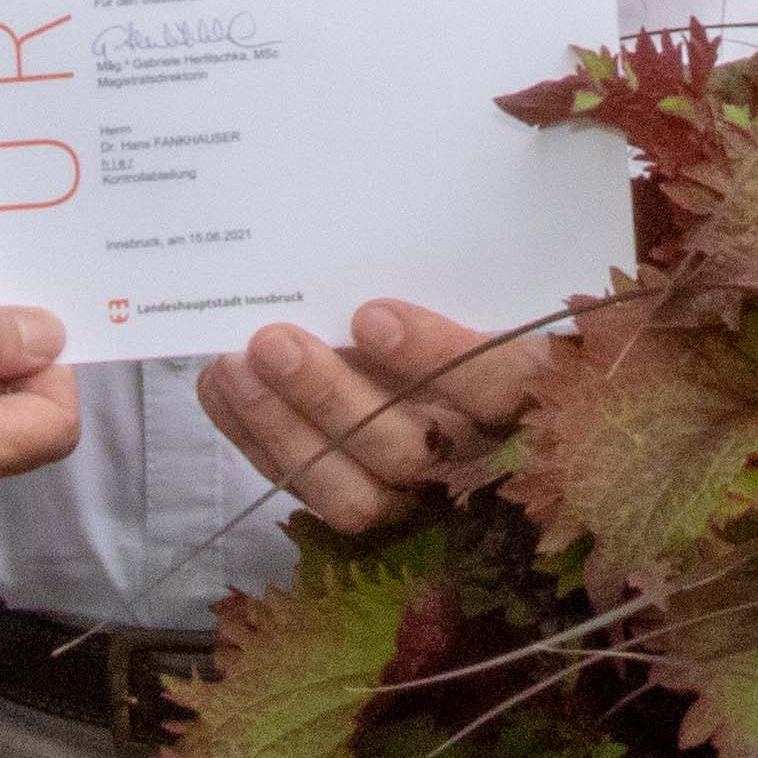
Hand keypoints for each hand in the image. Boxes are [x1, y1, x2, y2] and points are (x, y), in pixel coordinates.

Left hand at [196, 300, 553, 531]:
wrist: (470, 387)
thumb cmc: (484, 318)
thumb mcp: (493, 292)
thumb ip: (458, 282)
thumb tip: (381, 247)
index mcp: (536, 397)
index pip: (501, 387)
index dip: (435, 357)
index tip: (371, 315)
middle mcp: (480, 460)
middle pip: (408, 450)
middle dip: (330, 398)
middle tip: (273, 341)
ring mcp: (420, 497)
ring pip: (353, 493)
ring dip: (282, 428)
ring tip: (233, 366)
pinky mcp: (371, 510)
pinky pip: (310, 491)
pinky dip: (258, 441)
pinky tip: (221, 389)